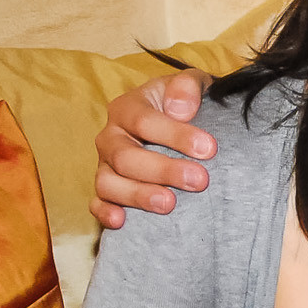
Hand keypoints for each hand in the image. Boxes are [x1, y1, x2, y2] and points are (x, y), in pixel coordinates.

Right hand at [90, 68, 217, 227]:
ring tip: (169, 204)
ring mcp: (106, 165)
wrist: (180, 121)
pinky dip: (105, 212)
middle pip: (126, 157)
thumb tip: (181, 109)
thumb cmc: (185, 103)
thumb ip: (187, 87)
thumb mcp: (192, 85)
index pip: (144, 121)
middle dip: (163, 170)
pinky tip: (122, 222)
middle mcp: (111, 137)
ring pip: (108, 183)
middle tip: (200, 181)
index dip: (176, 135)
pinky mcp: (107, 189)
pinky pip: (97, 203)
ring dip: (137, 195)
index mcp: (128, 108)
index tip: (209, 149)